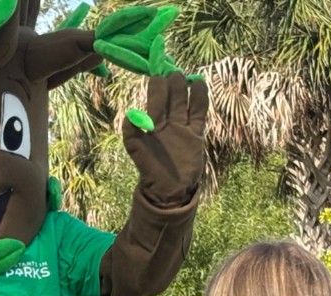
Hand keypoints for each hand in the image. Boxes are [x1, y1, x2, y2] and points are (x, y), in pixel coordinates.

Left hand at [123, 72, 209, 206]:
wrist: (169, 188)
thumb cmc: (150, 168)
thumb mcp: (136, 150)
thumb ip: (131, 133)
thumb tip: (130, 114)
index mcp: (152, 123)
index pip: (155, 100)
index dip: (156, 87)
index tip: (157, 74)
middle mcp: (167, 122)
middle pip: (171, 97)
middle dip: (171, 84)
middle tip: (172, 72)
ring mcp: (182, 126)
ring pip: (184, 102)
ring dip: (185, 89)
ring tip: (187, 76)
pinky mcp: (195, 134)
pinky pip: (198, 113)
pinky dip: (200, 100)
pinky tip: (200, 85)